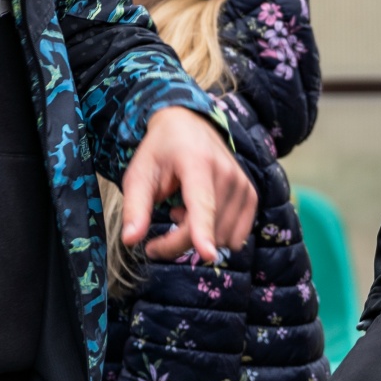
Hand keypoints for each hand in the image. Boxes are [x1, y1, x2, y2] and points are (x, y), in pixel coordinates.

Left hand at [120, 107, 256, 263]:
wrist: (188, 126)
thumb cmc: (159, 152)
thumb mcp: (139, 175)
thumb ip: (135, 208)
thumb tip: (129, 240)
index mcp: (196, 162)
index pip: (201, 203)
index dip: (202, 231)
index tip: (207, 255)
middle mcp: (226, 172)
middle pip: (207, 228)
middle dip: (178, 242)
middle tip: (157, 234)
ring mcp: (242, 183)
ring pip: (221, 237)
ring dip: (197, 237)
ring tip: (182, 211)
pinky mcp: (251, 194)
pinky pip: (236, 235)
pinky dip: (216, 234)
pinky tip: (202, 215)